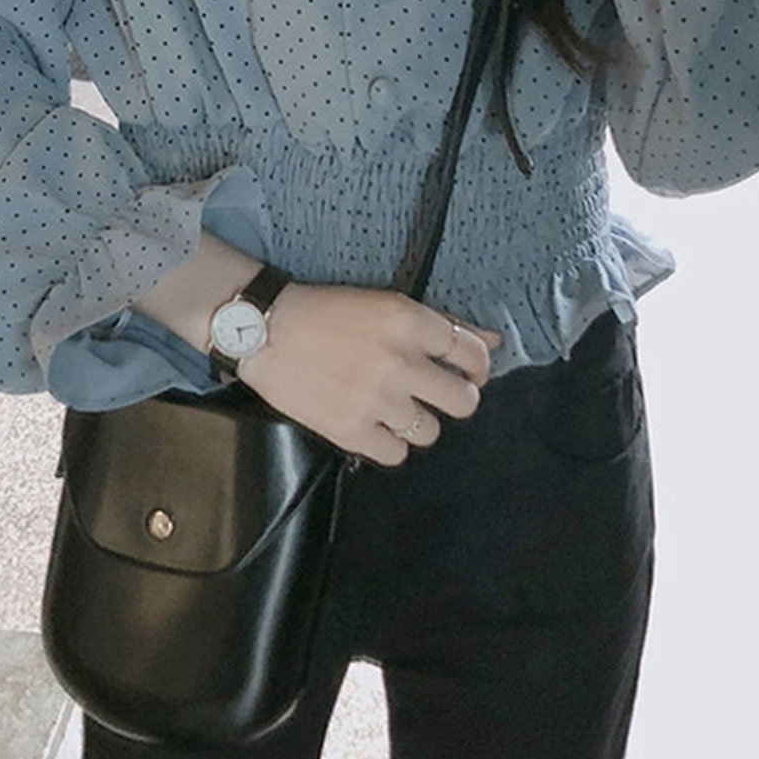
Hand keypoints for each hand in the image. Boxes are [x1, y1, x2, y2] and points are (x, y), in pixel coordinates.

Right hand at [235, 283, 503, 466]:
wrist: (264, 330)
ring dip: (418, 422)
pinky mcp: (350, 431)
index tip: (467, 373)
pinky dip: (389, 444)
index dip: (477, 368)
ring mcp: (375, 400)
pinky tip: (375, 425)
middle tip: (435, 394)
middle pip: (463, 401)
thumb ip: (443, 324)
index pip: (473, 354)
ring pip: (430, 432)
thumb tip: (494, 341)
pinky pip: (396, 455)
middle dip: (456, 399)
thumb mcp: (388, 304)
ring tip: (395, 408)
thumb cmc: (328, 311)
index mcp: (410, 322)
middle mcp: (399, 362)